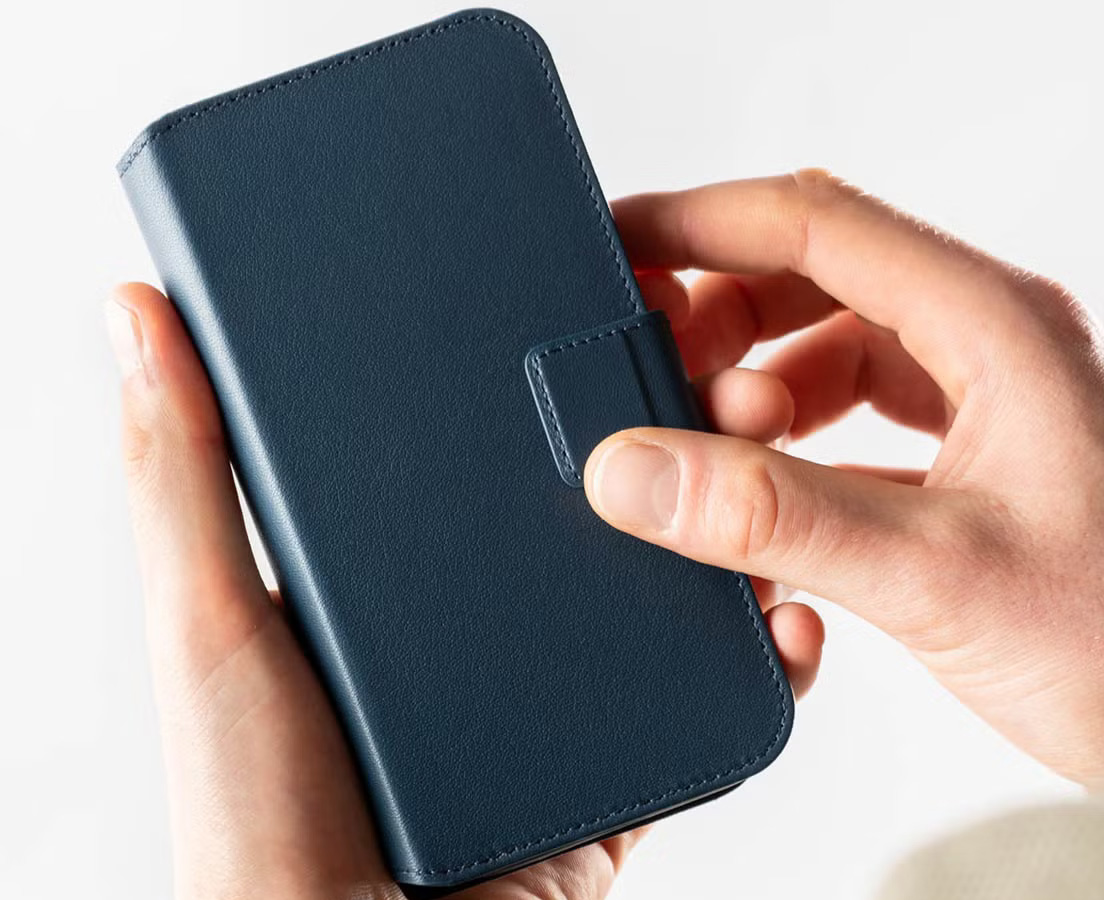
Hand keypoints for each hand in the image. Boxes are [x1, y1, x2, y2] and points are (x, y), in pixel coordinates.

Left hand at [105, 282, 823, 898]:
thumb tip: (134, 315)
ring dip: (729, 522)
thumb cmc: (260, 821)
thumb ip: (180, 478)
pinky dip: (754, 660)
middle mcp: (487, 629)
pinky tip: (783, 612)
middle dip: (667, 422)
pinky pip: (703, 705)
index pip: (482, 444)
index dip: (541, 364)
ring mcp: (558, 698)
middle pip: (595, 501)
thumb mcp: (212, 627)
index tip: (597, 289)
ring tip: (765, 446)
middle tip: (707, 360)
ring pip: (664, 589)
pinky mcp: (617, 773)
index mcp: (403, 576)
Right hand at [587, 171, 1103, 787]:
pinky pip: (863, 422)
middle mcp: (1001, 348)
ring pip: (838, 353)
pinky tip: (769, 501)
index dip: (705, 223)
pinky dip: (799, 449)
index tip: (623, 245)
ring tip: (714, 456)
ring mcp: (994, 406)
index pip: (824, 226)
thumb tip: (638, 469)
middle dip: (724, 321)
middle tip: (652, 375)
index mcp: (1005, 329)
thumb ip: (774, 516)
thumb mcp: (936, 574)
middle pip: (824, 282)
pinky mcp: (981, 465)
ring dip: (760, 394)